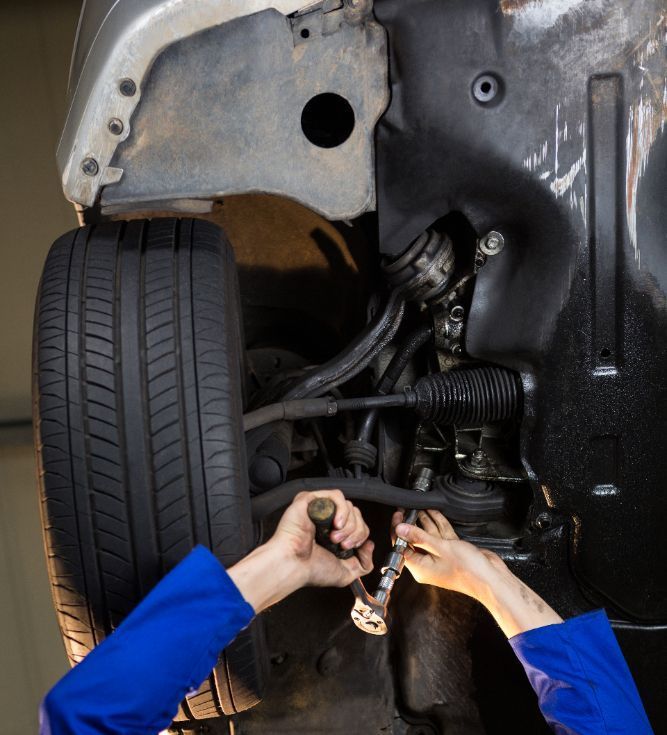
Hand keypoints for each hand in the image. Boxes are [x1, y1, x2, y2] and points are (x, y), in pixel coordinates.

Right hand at [229, 491, 372, 612]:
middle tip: (342, 546)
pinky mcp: (311, 499)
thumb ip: (364, 563)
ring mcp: (319, 509)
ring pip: (349, 506)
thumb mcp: (347, 573)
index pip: (359, 524)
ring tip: (335, 538)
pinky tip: (336, 524)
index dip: (360, 536)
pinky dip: (342, 510)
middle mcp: (328, 520)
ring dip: (348, 524)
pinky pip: (336, 496)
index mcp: (335, 534)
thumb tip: (370, 545)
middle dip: (355, 532)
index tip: (351, 549)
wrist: (293, 565)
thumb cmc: (311, 569)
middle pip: (356, 514)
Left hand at [392, 509, 501, 599]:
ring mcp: (440, 557)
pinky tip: (433, 512)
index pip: (402, 546)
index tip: (399, 515)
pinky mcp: (451, 552)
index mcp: (420, 568)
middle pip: (415, 540)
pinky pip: (441, 536)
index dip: (398, 530)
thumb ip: (419, 537)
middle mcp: (428, 564)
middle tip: (406, 509)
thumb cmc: (468, 571)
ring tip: (418, 506)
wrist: (491, 578)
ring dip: (424, 521)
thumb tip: (401, 529)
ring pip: (429, 535)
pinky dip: (438, 524)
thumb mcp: (440, 549)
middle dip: (411, 523)